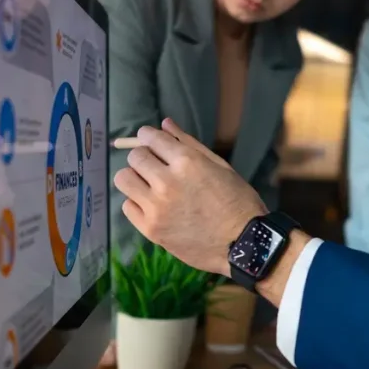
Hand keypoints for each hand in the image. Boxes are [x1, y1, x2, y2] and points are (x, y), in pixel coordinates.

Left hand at [112, 118, 266, 275]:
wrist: (244, 244)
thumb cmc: (238, 201)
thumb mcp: (220, 166)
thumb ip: (189, 143)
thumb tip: (164, 124)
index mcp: (187, 162)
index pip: (150, 137)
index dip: (149, 137)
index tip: (152, 142)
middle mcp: (167, 182)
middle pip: (135, 158)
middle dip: (145, 158)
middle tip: (157, 168)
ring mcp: (156, 207)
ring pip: (124, 179)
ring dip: (136, 179)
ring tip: (151, 187)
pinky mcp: (150, 229)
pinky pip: (127, 206)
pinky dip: (138, 203)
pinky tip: (155, 207)